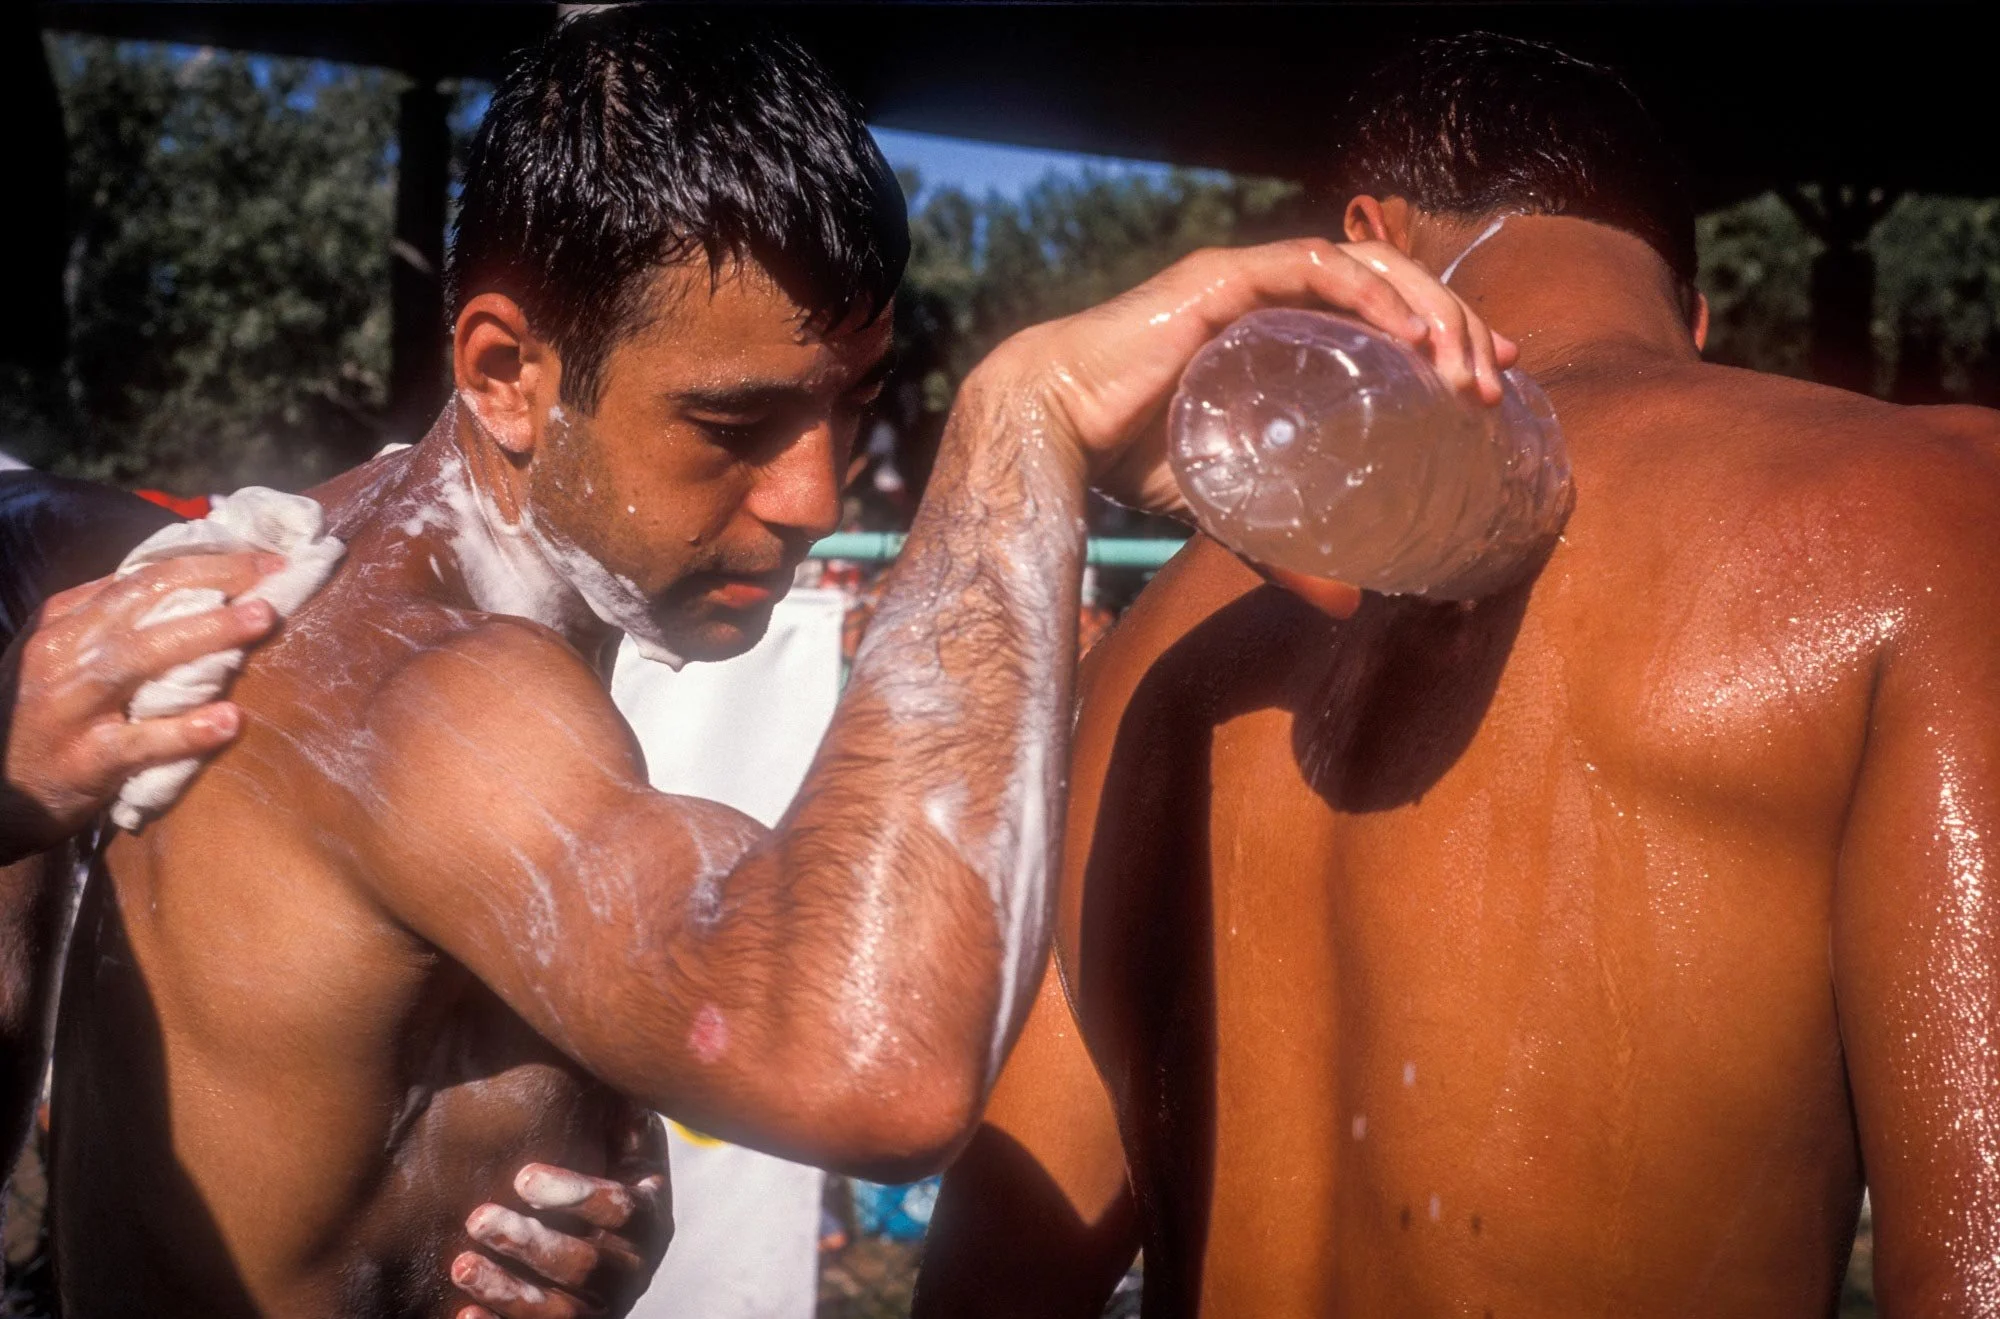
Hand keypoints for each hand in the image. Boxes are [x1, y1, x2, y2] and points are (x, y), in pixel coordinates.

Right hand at [1, 552, 282, 860]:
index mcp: (63, 622)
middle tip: (276, 573)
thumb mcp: (65, 657)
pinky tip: (228, 721)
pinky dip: (183, 731)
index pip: (140, 577)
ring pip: (140, 657)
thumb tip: (200, 589)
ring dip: (206, 634)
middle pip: (144, 602)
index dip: (206, 562)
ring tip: (262, 619)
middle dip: (214, 580)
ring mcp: (70, 706)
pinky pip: (137, 742)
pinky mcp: (82, 760)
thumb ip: (117, 624)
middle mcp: (63, 654)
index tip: (264, 557)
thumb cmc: (43, 719)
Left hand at [454, 1113, 671, 1318]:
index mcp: (650, 1218)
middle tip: (477, 1219)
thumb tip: (622, 1085)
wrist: (618, 1247)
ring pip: (561, 1312)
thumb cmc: (615, 1179)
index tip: (522, 1176)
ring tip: (462, 1266)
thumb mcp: (631, 1150)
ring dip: (508, 1290)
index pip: (620, 1209)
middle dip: (531, 1243)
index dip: (575, 1194)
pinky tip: (464, 1315)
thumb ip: (627, 1123)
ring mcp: (603, 1308)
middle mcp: (632, 1270)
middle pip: (587, 1265)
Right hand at [972, 237, 1517, 516]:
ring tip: (1461, 367)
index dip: (1449, 333)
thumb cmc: (1132, 456)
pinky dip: (1368, 293)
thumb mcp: (1230, 505)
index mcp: (1283, 329)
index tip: (1493, 375)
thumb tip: (1344, 608)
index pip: (1387, 311)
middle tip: (1493, 384)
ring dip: (1426, 308)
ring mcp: (1251, 278)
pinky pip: (1313, 265)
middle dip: (1456, 325)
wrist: (1056, 429)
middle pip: (1392, 283)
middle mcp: (1275, 292)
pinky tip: (1406, 332)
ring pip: (1366, 264)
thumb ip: (1282, 548)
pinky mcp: (1223, 279)